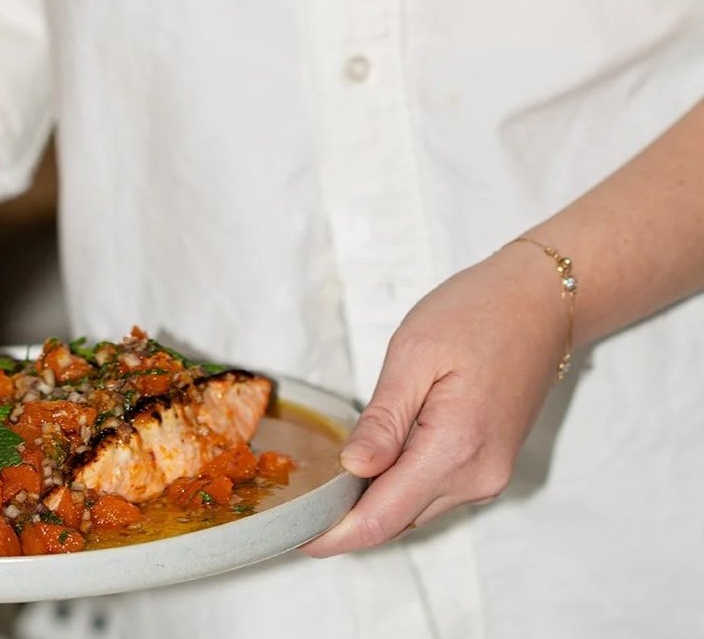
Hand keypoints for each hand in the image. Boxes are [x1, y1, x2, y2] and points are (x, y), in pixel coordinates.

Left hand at [306, 245, 567, 552]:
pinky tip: (377, 462)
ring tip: (329, 481)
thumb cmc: (479, 312)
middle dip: (347, 516)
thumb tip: (352, 468)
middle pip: (398, 520)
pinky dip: (402, 486)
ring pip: (417, 509)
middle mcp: (477, 477)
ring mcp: (489, 475)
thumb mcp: (415, 352)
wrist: (542, 301)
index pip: (382, 518)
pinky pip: (437, 491)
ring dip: (376, 501)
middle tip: (299, 499)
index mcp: (455, 449)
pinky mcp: (492, 465)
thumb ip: (384, 418)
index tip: (294, 536)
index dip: (334, 533)